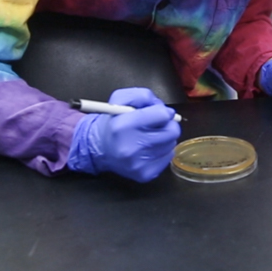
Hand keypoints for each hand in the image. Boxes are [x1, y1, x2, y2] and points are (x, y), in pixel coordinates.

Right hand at [66, 87, 180, 181]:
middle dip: (167, 125)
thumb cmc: (114, 122)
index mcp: (122, 126)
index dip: (163, 111)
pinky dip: (162, 151)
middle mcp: (130, 147)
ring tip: (149, 136)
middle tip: (156, 124)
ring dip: (164, 138)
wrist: (100, 148)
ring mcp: (138, 164)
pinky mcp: (145, 175)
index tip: (158, 113)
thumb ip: (143, 96)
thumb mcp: (121, 99)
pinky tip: (149, 148)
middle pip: (171, 131)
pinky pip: (167, 158)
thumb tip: (165, 110)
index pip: (162, 115)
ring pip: (171, 144)